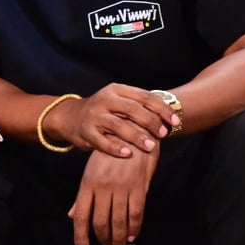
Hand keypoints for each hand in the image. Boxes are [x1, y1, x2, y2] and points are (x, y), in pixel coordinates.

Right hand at [45, 83, 177, 157]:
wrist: (70, 116)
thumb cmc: (104, 111)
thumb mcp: (118, 102)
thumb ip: (139, 107)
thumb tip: (169, 119)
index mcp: (117, 89)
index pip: (144, 96)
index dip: (162, 109)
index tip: (175, 122)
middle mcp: (104, 99)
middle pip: (132, 109)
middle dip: (151, 122)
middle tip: (163, 134)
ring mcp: (94, 115)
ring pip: (118, 125)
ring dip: (136, 136)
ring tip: (150, 146)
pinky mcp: (85, 131)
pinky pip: (102, 141)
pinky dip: (115, 148)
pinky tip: (127, 154)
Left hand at [69, 148, 158, 244]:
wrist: (132, 131)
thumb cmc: (110, 151)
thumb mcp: (91, 169)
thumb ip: (83, 195)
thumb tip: (72, 215)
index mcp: (87, 183)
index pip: (81, 216)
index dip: (81, 237)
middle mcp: (103, 187)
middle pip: (100, 222)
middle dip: (102, 239)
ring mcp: (121, 188)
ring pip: (119, 221)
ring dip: (119, 238)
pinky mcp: (138, 187)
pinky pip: (136, 214)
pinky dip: (134, 228)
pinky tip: (133, 235)